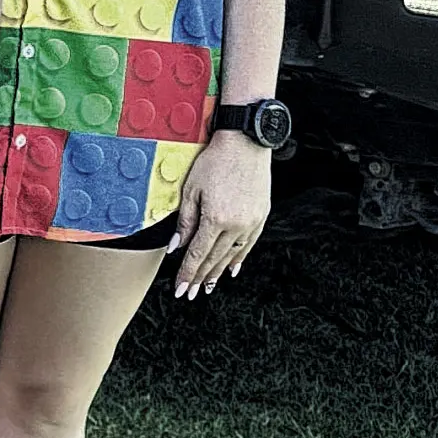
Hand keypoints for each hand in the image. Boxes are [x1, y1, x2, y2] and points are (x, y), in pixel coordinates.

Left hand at [167, 134, 272, 298]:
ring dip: (219, 272)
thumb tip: (176, 248)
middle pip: (215, 258)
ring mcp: (252, 222)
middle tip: (190, 293)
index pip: (198, 254)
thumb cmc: (214, 162)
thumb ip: (185, 222)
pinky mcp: (261, 216)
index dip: (187, 273)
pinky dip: (239, 257)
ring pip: (233, 254)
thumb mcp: (191, 190)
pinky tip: (232, 267)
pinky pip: (248, 244)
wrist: (245, 144)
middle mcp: (236, 225)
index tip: (180, 288)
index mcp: (216, 219)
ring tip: (208, 286)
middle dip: (200, 278)